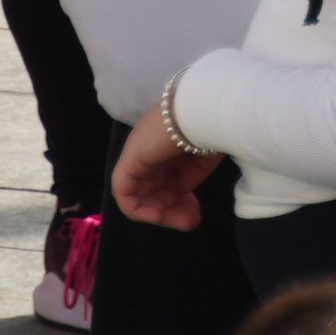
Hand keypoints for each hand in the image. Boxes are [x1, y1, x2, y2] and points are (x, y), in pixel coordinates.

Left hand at [112, 101, 217, 227]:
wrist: (205, 112)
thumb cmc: (212, 131)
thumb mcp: (201, 160)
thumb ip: (187, 178)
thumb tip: (182, 198)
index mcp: (167, 146)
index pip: (167, 180)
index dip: (181, 201)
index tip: (198, 212)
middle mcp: (150, 150)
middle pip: (154, 191)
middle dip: (173, 211)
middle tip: (192, 222)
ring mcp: (138, 155)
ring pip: (141, 196)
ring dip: (161, 214)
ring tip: (183, 221)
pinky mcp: (129, 161)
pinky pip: (124, 193)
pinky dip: (138, 210)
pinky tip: (159, 216)